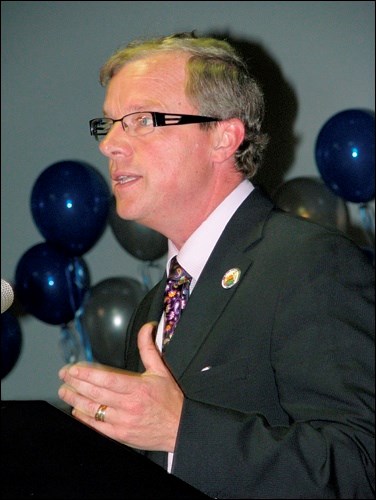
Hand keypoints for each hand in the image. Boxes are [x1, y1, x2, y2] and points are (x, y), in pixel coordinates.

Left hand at [58, 322, 183, 451]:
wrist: (180, 429)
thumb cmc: (170, 400)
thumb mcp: (161, 370)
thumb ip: (149, 348)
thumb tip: (147, 327)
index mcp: (138, 388)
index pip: (107, 379)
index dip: (87, 374)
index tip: (73, 368)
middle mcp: (128, 406)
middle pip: (96, 393)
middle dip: (76, 383)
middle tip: (64, 375)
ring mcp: (123, 422)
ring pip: (93, 410)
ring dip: (75, 400)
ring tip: (65, 391)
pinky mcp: (120, 435)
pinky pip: (97, 428)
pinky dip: (84, 419)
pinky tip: (76, 411)